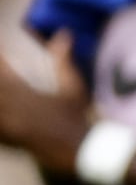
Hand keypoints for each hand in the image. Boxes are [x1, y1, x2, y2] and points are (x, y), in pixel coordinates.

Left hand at [0, 30, 92, 174]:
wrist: (79, 150)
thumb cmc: (77, 117)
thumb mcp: (73, 88)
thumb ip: (63, 61)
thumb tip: (63, 34)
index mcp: (27, 95)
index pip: (3, 75)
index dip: (1, 64)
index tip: (1, 53)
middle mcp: (13, 111)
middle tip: (2, 77)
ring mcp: (8, 127)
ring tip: (2, 96)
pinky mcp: (7, 141)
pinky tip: (1, 116)